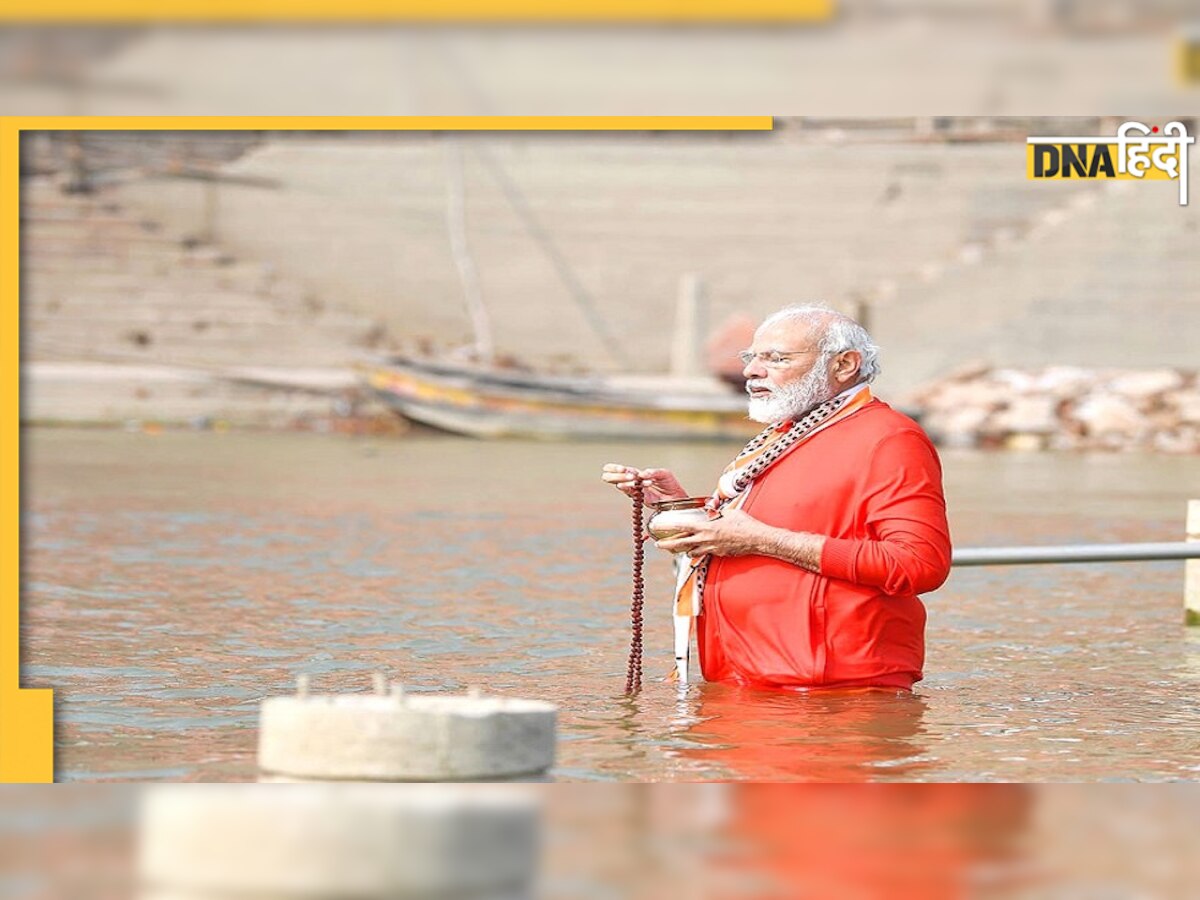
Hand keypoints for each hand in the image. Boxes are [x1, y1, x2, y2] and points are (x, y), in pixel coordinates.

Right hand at [601, 464, 687, 503]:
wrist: (677, 497)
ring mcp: (637, 491)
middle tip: (622, 470)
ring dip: (625, 480)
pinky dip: (630, 488)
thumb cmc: (670, 484)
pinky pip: (632, 493)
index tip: (612, 467)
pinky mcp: (641, 498)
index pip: (620, 470)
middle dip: (615, 474)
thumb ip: (653, 472)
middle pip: (615, 479)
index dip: (613, 468)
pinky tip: (628, 484)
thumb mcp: (664, 474)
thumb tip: (641, 474)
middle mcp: (634, 482)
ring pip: (622, 485)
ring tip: (632, 477)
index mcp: (638, 474)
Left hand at [654, 508, 770, 558]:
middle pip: (682, 543)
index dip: (670, 526)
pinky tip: (696, 550)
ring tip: (675, 548)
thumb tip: (710, 507)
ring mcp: (712, 548)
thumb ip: (717, 511)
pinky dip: (698, 552)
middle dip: (669, 545)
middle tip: (658, 545)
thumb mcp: (729, 512)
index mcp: (707, 527)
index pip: (684, 526)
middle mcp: (707, 539)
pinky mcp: (719, 554)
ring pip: (692, 551)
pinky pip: (704, 553)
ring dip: (683, 549)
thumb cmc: (745, 524)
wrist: (757, 539)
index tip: (660, 526)